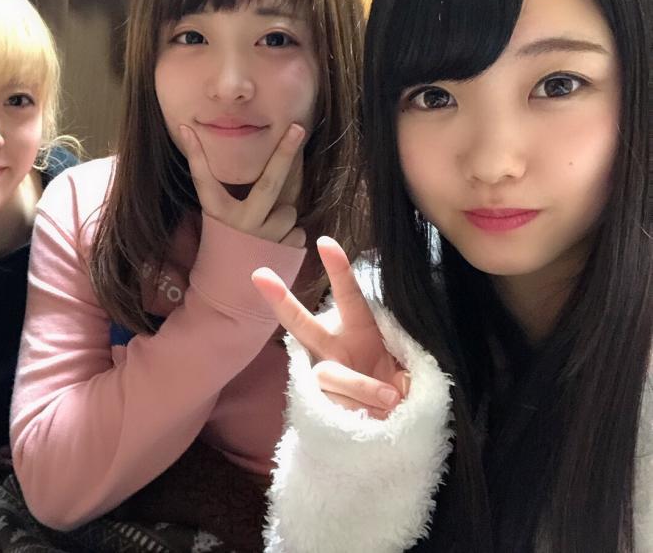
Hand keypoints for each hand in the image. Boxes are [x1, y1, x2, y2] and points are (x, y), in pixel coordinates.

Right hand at [180, 123, 305, 247]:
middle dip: (284, 152)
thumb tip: (218, 158)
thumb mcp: (219, 219)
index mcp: (217, 213)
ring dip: (283, 217)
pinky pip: (298, 232)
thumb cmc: (227, 246)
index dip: (195, 154)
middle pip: (268, 182)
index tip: (187, 128)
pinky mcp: (283, 254)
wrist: (231, 292)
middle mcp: (239, 224)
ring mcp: (263, 240)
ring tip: (266, 234)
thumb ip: (232, 193)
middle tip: (297, 128)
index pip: (203, 178)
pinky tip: (275, 247)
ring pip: (288, 211)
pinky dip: (291, 235)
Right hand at [252, 236, 408, 418]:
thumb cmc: (400, 389)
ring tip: (390, 400)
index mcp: (360, 332)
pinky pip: (334, 405)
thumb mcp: (412, 371)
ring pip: (330, 374)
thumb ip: (404, 373)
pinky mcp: (318, 407)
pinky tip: (371, 418)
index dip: (338, 270)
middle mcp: (334, 350)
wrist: (392, 429)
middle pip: (302, 324)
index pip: (350, 297)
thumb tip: (392, 391)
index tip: (325, 242)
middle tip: (260, 275)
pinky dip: (358, 412)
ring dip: (362, 386)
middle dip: (281, 300)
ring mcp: (323, 378)